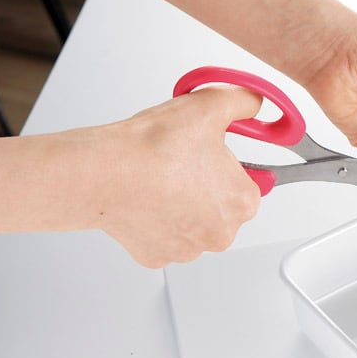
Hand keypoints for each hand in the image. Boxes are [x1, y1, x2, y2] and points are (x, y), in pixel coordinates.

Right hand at [98, 86, 261, 267]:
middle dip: (206, 186)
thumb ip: (243, 101)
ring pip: (192, 222)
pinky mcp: (157, 256)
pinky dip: (155, 219)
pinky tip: (146, 199)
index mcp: (243, 202)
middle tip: (181, 164)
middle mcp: (221, 233)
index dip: (226, 164)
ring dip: (181, 204)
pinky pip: (163, 235)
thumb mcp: (210, 106)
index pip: (248, 181)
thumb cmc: (155, 148)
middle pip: (221, 205)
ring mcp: (188, 249)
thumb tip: (252, 103)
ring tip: (161, 179)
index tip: (207, 154)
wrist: (105, 172)